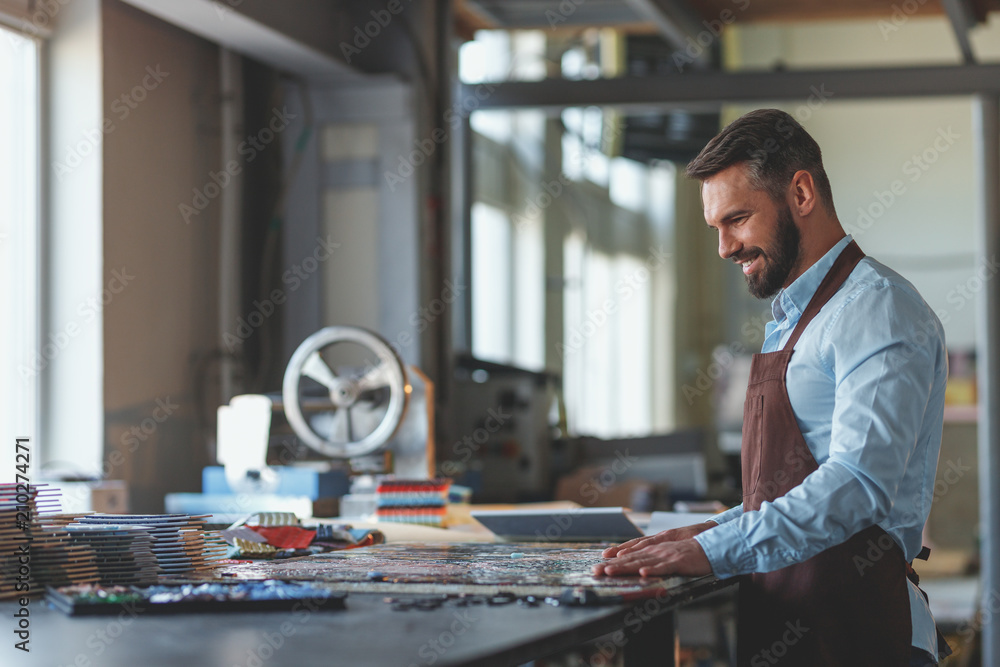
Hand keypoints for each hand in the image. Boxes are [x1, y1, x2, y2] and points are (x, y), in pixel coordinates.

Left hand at [592, 538, 711, 577]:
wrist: (708, 546)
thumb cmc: (687, 552)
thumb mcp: (665, 553)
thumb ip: (651, 557)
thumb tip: (638, 566)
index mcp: (652, 549)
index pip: (629, 554)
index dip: (613, 560)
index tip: (599, 565)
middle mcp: (655, 550)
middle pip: (630, 558)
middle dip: (612, 564)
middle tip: (596, 570)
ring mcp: (665, 555)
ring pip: (642, 562)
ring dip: (625, 567)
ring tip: (611, 571)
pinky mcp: (677, 561)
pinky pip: (663, 567)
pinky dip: (653, 569)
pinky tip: (643, 573)